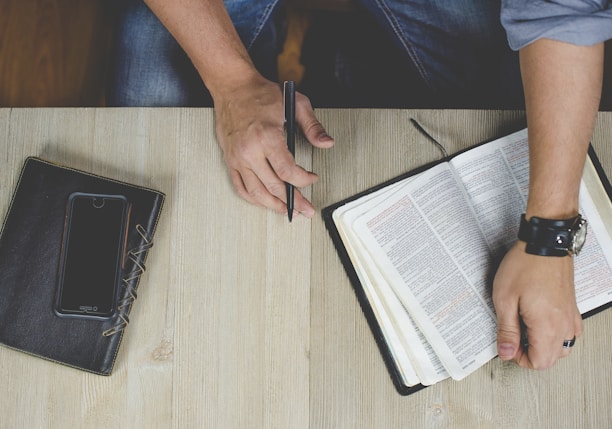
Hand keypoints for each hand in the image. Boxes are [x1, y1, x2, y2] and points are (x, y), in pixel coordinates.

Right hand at [213, 76, 333, 217]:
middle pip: (274, 187)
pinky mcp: (230, 160)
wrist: (233, 87)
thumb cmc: (260, 94)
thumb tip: (326, 142)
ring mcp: (238, 158)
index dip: (303, 181)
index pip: (287, 171)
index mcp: (266, 137)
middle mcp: (249, 151)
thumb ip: (312, 126)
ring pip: (256, 193)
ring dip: (274, 206)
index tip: (312, 179)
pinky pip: (241, 188)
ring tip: (288, 210)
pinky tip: (266, 202)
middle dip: (294, 201)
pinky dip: (254, 199)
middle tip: (306, 208)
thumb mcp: (295, 104)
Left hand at [492, 241, 582, 368]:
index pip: (539, 362)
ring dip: (544, 346)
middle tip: (514, 337)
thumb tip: (506, 352)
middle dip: (531, 354)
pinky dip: (556, 335)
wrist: (544, 243)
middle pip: (552, 359)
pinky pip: (569, 333)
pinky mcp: (572, 307)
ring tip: (525, 328)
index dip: (520, 358)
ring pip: (562, 347)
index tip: (508, 345)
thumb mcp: (505, 299)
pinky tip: (540, 322)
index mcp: (547, 326)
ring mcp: (570, 316)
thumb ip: (507, 330)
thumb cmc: (525, 265)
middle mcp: (563, 324)